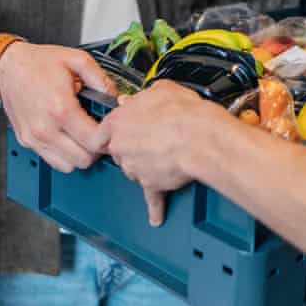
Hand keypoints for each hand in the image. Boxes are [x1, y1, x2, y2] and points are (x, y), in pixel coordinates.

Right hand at [0, 42, 116, 172]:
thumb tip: (117, 98)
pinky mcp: (26, 141)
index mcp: (61, 108)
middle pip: (84, 160)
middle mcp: (45, 128)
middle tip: (99, 133)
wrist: (7, 66)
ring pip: (69, 166)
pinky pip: (53, 161)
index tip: (110, 128)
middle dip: (97, 149)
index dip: (108, 137)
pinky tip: (69, 137)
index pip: (94, 141)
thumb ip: (101, 80)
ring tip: (84, 136)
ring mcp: (34, 138)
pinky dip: (65, 155)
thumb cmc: (39, 62)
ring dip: (81, 155)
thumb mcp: (77, 60)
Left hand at [91, 80, 230, 225]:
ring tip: (169, 156)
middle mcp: (121, 147)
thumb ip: (144, 96)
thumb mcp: (163, 89)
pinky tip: (156, 216)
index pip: (104, 131)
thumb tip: (139, 99)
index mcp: (118, 121)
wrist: (202, 137)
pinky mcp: (151, 184)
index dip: (115, 131)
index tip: (120, 133)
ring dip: (149, 166)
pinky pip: (152, 197)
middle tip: (155, 139)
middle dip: (135, 147)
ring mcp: (135, 167)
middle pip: (120, 151)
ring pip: (136, 170)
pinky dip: (156, 208)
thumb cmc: (185, 114)